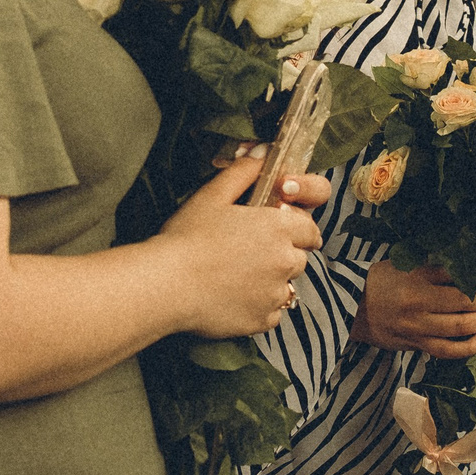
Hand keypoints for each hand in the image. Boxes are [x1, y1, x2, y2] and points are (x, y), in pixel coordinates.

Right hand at [162, 148, 330, 338]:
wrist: (165, 286)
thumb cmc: (185, 238)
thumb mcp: (212, 196)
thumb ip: (244, 173)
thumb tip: (263, 154)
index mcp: (278, 227)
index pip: (310, 230)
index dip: (294, 229)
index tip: (275, 233)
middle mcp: (285, 261)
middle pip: (299, 259)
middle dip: (281, 256)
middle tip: (247, 254)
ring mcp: (276, 294)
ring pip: (286, 287)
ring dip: (269, 283)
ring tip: (235, 277)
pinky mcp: (263, 320)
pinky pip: (271, 313)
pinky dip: (257, 307)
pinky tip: (231, 297)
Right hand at [353, 259, 475, 357]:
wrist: (351, 309)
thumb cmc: (380, 282)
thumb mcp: (403, 263)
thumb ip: (434, 264)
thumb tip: (470, 263)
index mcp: (415, 277)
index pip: (459, 274)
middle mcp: (418, 302)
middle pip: (466, 301)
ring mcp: (417, 326)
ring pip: (461, 327)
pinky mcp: (417, 344)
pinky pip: (449, 351)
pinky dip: (472, 347)